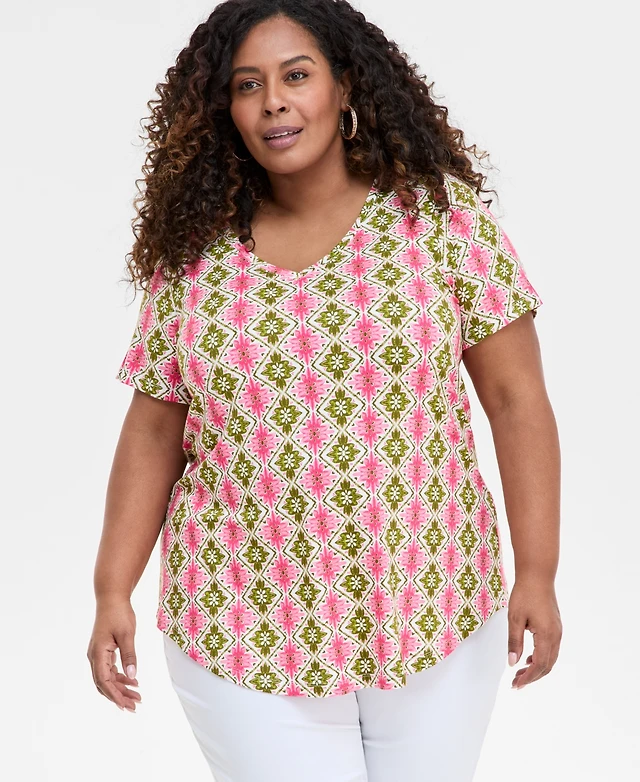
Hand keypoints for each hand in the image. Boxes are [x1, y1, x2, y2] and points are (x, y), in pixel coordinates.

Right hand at [87, 596, 141, 711]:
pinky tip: (133, 681)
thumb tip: (132, 675)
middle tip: (135, 706)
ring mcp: (98, 655)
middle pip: (104, 684)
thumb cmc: (119, 613)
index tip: (126, 706)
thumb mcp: (127, 634)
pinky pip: (110, 670)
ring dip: (121, 688)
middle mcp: (94, 657)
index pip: (104, 681)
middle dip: (119, 696)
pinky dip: (120, 677)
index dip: (115, 695)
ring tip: (137, 696)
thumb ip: (129, 655)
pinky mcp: (103, 651)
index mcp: (98, 653)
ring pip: (107, 678)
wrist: (112, 598)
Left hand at [507, 577, 561, 690]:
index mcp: (547, 636)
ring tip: (521, 672)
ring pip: (551, 658)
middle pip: (547, 666)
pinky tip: (529, 657)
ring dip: (537, 668)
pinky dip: (541, 658)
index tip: (515, 685)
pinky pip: (551, 649)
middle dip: (532, 677)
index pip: (539, 665)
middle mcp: (556, 636)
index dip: (527, 678)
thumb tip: (512, 663)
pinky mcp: (556, 626)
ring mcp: (558, 631)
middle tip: (516, 683)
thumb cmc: (525, 594)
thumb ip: (514, 642)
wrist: (538, 575)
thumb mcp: (514, 618)